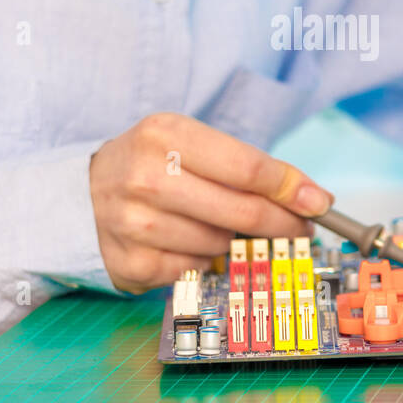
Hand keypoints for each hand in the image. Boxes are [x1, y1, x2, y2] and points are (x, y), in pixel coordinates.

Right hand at [88, 113, 333, 292]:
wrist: (83, 193)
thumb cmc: (152, 164)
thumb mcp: (189, 142)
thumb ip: (244, 165)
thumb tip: (308, 198)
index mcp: (165, 134)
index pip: (246, 167)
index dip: (290, 188)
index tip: (319, 202)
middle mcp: (146, 177)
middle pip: (240, 211)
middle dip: (281, 222)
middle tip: (299, 227)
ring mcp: (134, 223)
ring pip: (220, 243)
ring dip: (231, 239)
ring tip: (218, 224)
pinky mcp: (130, 262)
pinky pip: (194, 268)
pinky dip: (202, 258)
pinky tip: (188, 241)